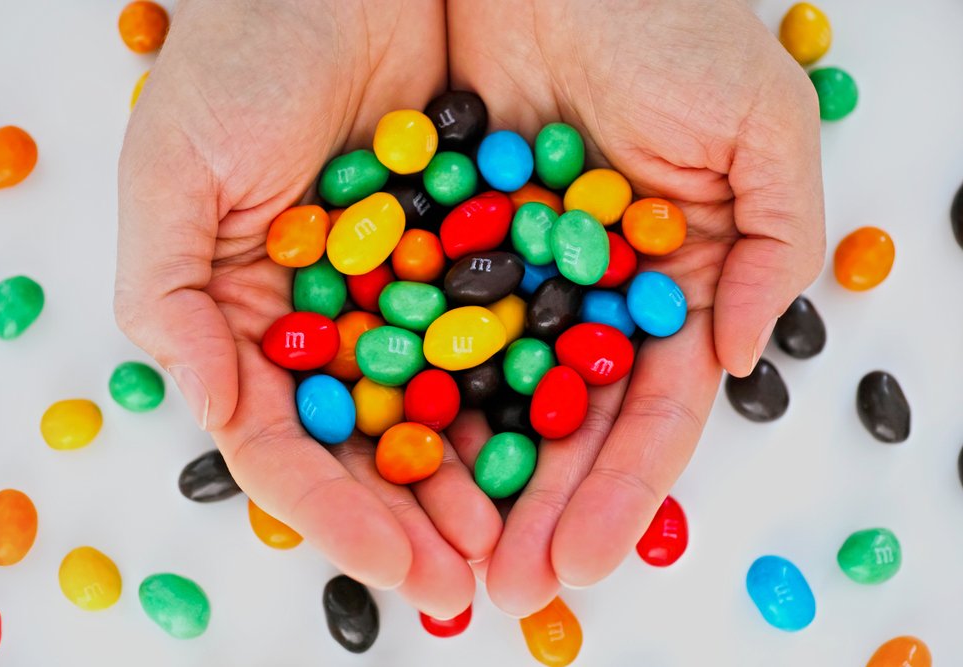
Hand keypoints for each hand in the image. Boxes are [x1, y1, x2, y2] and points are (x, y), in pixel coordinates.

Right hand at [115, 0, 498, 618]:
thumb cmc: (237, 65)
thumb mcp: (174, 178)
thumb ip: (170, 302)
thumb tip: (214, 411)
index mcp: (250, 326)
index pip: (288, 447)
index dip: (337, 515)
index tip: (400, 565)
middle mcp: (327, 325)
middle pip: (371, 445)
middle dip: (416, 517)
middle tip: (470, 575)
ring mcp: (401, 295)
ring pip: (440, 405)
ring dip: (475, 474)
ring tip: (517, 533)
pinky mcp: (469, 254)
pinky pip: (499, 333)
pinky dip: (522, 386)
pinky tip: (556, 435)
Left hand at [447, 0, 824, 614]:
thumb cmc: (674, 28)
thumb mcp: (761, 130)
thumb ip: (775, 245)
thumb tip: (739, 359)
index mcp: (667, 287)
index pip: (647, 411)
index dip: (621, 491)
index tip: (586, 560)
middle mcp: (587, 295)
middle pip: (564, 422)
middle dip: (541, 507)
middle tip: (511, 587)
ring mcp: (512, 273)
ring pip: (492, 392)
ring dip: (473, 474)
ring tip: (448, 552)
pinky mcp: (443, 238)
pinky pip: (425, 325)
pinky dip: (413, 388)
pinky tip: (392, 456)